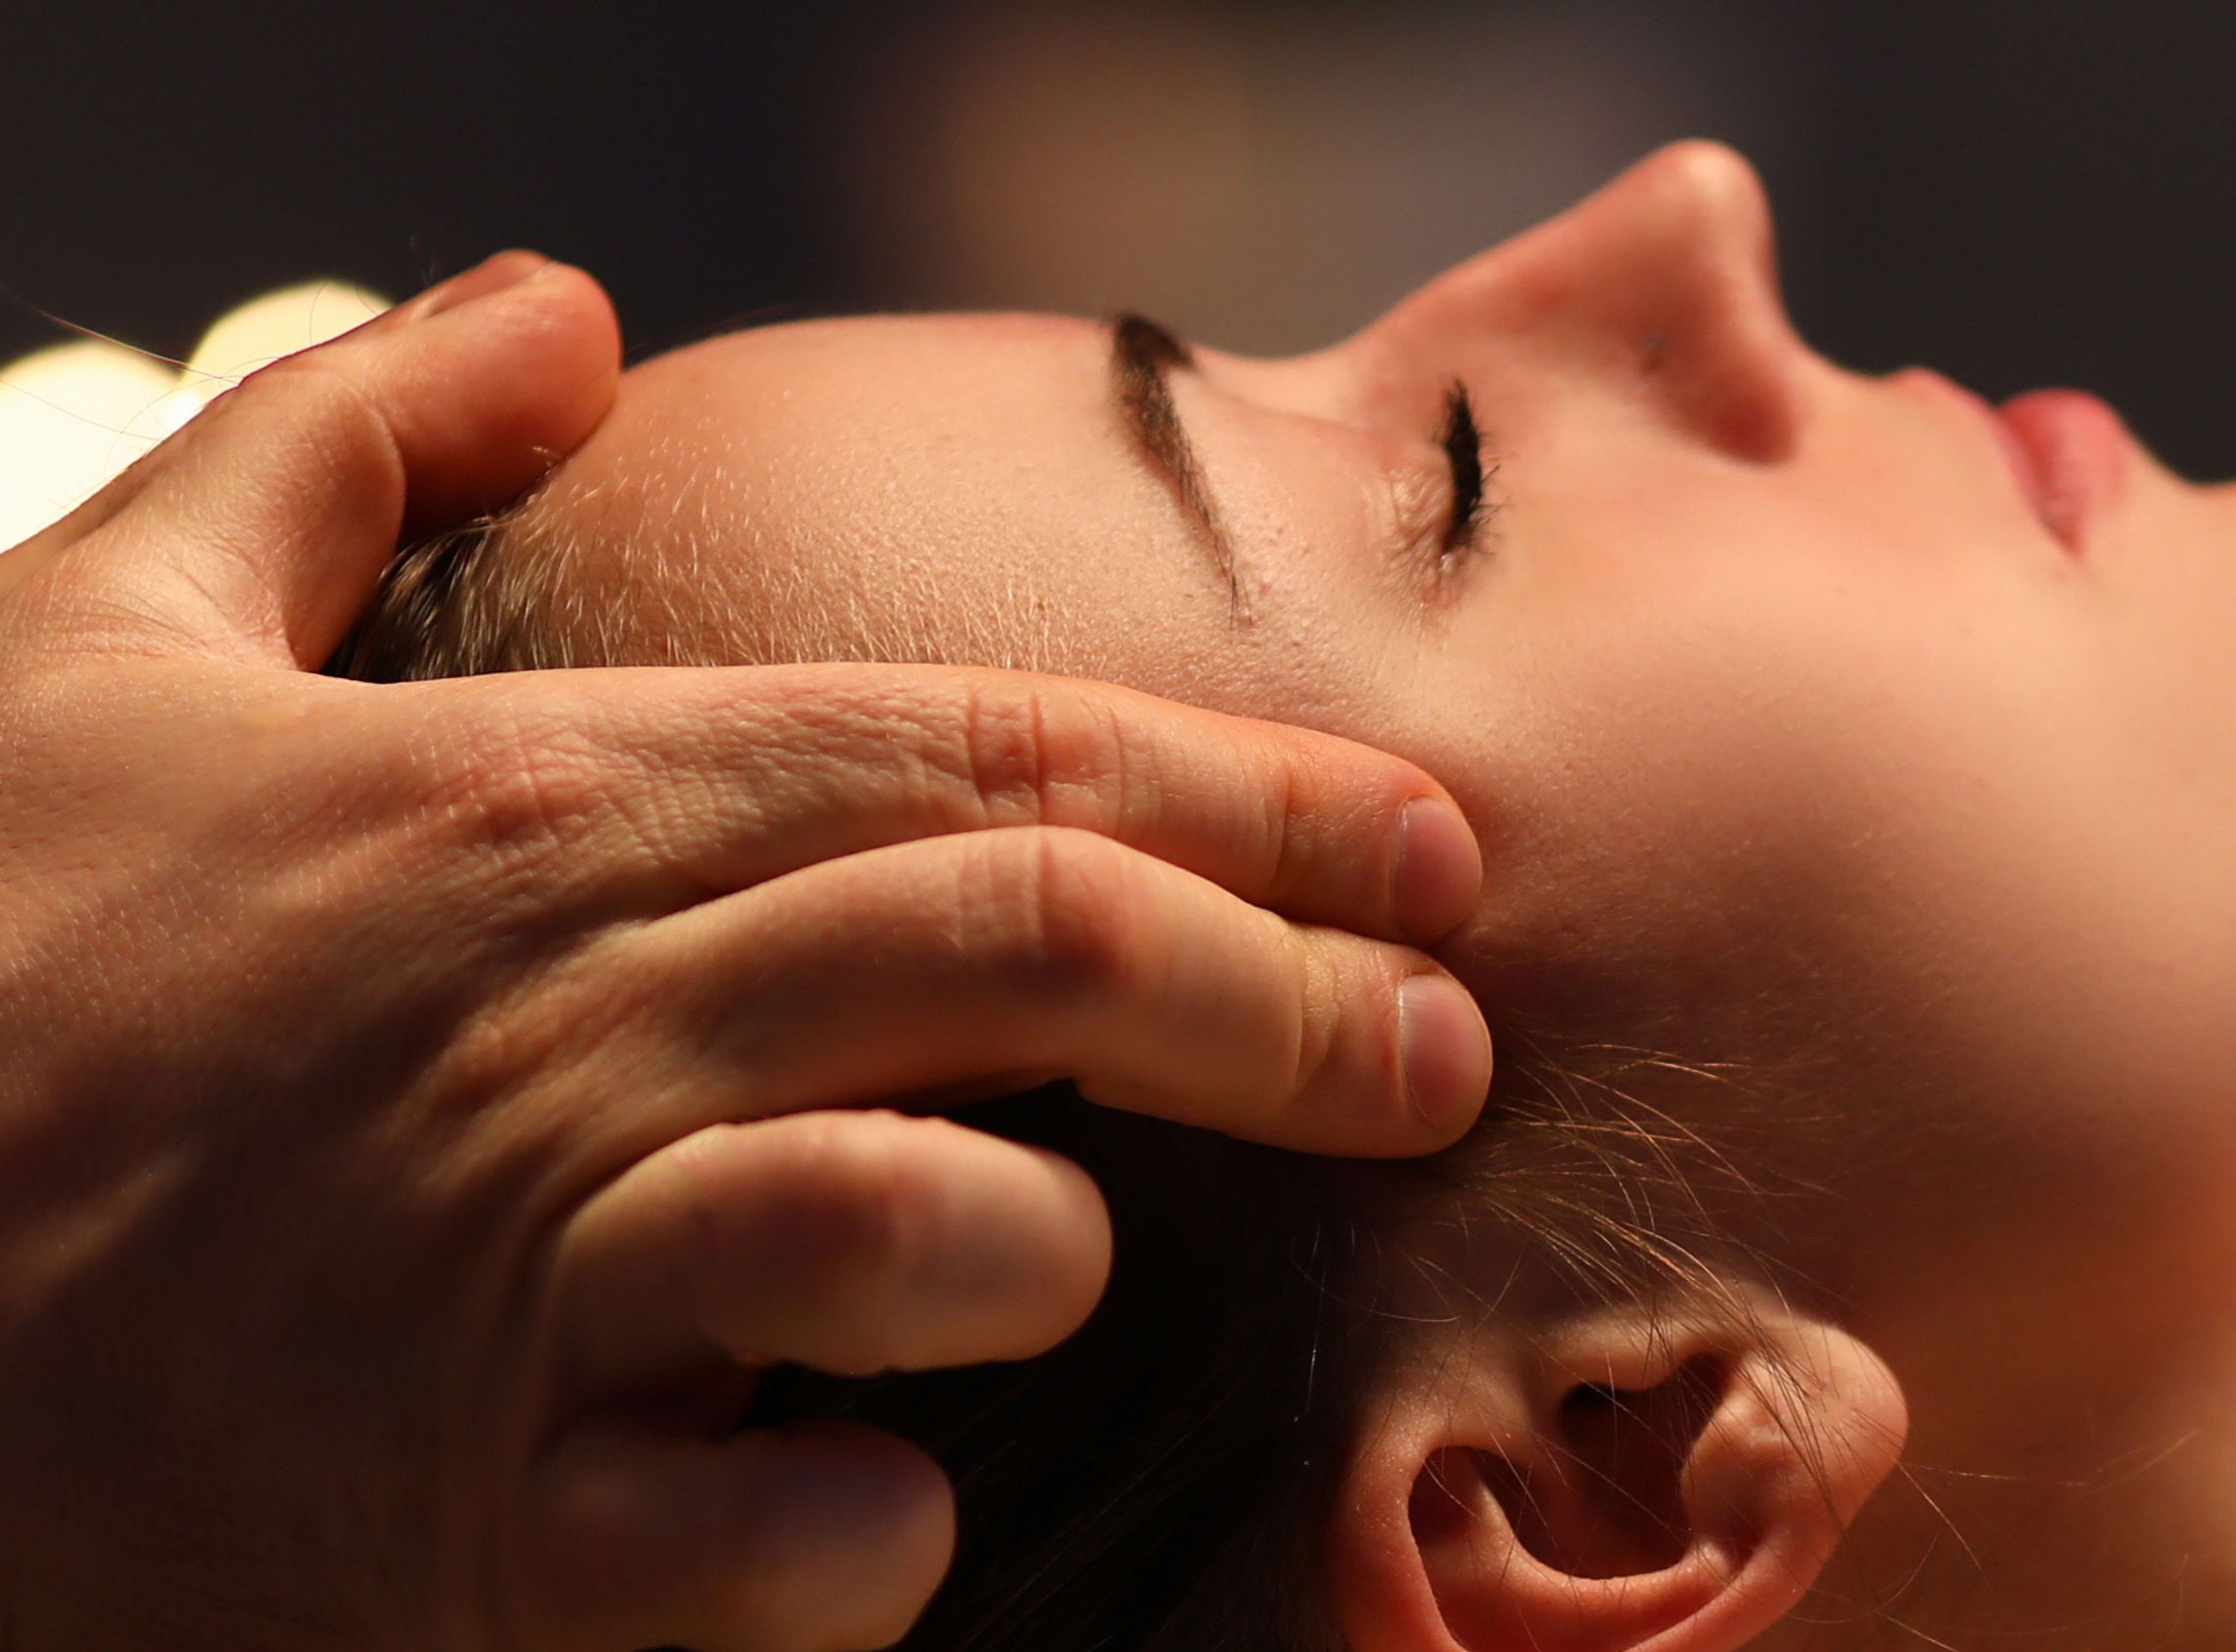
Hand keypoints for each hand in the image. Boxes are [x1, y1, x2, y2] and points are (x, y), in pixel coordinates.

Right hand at [0, 254, 1494, 1649]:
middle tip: (1450, 1054)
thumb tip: (546, 307)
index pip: (995, 755)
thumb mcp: (90, 645)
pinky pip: (774, 1546)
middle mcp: (569, 1023)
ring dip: (1062, 1245)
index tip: (1439, 849)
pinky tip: (888, 1516)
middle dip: (1298, 997)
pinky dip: (872, 1537)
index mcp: (530, 811)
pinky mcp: (464, 1529)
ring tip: (1094, 1262)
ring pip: (928, 1220)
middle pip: (1038, 946)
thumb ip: (332, 450)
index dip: (1264, 796)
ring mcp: (523, 1281)